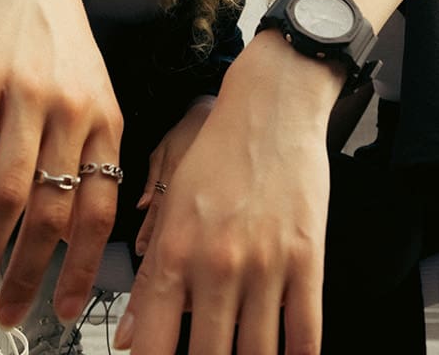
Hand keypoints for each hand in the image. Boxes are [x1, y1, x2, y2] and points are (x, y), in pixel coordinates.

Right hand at [0, 0, 122, 325]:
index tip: (64, 309)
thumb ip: (92, 160)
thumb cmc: (66, 52)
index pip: (99, 212)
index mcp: (107, 126)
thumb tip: (75, 233)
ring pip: (10, 193)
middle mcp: (73, 116)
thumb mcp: (97, 102)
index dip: (80, 268)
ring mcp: (27, 99)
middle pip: (53, 214)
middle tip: (8, 311)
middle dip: (29, 274)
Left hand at [115, 39, 340, 353]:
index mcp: (175, 252)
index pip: (154, 340)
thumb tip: (130, 339)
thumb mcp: (170, 210)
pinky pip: (305, 331)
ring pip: (256, 353)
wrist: (271, 109)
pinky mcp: (308, 260)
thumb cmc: (218, 155)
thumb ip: (150, 278)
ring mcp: (265, 265)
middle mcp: (217, 264)